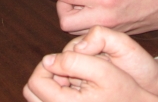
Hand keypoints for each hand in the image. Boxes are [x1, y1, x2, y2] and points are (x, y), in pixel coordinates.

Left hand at [24, 29, 157, 101]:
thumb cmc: (124, 90)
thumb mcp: (102, 69)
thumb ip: (73, 61)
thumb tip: (48, 60)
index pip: (35, 82)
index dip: (45, 66)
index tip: (61, 60)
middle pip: (33, 93)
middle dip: (45, 76)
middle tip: (65, 69)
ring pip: (40, 99)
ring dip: (50, 85)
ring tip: (72, 78)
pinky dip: (56, 93)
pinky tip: (76, 87)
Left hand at [33, 0, 157, 34]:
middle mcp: (104, 18)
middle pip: (65, 21)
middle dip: (60, 6)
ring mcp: (107, 30)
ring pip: (74, 30)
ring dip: (70, 14)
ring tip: (80, 0)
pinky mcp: (110, 36)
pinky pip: (85, 33)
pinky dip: (80, 22)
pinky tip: (88, 9)